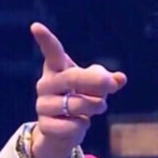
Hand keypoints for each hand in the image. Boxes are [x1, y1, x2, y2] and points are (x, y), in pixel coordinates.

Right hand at [30, 22, 126, 157]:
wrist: (64, 131)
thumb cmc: (81, 100)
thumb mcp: (96, 88)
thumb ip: (108, 81)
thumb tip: (121, 78)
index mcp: (57, 70)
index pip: (52, 53)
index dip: (45, 40)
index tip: (36, 27)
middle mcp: (46, 84)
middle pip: (72, 78)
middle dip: (97, 82)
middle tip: (112, 85)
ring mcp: (43, 105)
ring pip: (77, 104)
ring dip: (95, 106)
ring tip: (98, 107)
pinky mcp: (46, 126)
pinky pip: (73, 126)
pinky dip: (83, 126)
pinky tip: (79, 124)